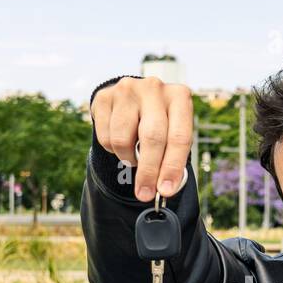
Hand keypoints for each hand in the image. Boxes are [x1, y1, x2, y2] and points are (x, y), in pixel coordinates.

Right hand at [91, 76, 193, 202]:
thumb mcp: (172, 133)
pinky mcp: (103, 97)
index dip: (172, 167)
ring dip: (128, 158)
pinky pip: (105, 137)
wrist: (133, 99)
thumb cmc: (159, 122)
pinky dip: (112, 149)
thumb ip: (172, 157)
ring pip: (123, 139)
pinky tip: (120, 140)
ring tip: (134, 155)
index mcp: (179, 96)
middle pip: (152, 138)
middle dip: (148, 172)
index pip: (179, 136)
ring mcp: (127, 89)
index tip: (166, 191)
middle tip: (145, 194)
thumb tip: (164, 189)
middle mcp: (154, 88)